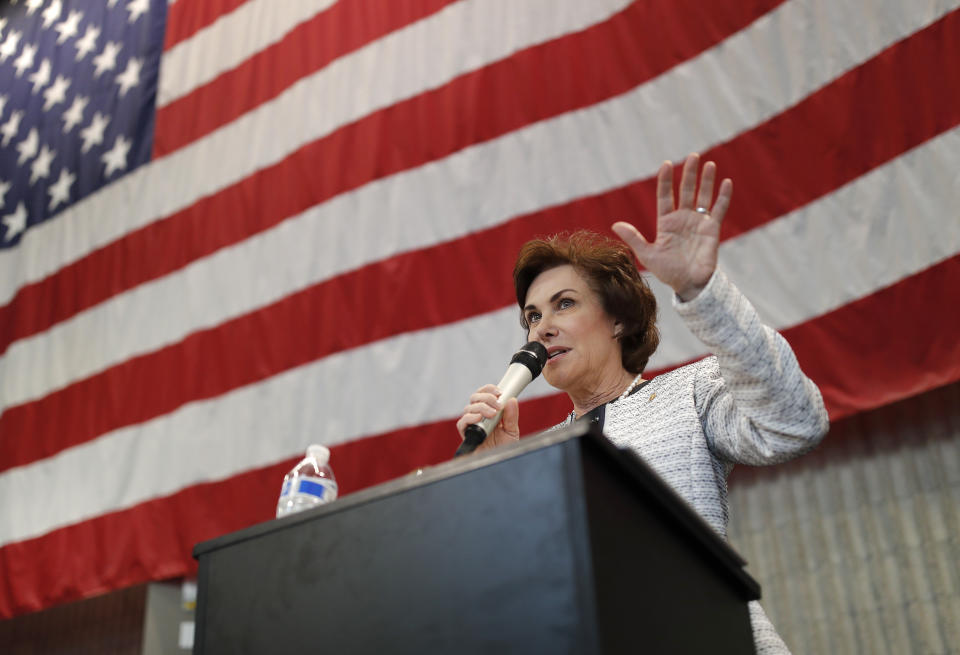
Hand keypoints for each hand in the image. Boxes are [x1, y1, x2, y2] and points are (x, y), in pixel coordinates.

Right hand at [455, 384, 520, 452]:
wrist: (499, 465)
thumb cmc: (504, 449)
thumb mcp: (512, 431)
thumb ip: (511, 416)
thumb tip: (512, 400)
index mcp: (489, 413)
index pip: (484, 394)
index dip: (489, 390)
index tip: (500, 392)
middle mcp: (479, 417)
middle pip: (475, 398)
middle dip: (486, 397)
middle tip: (498, 404)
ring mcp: (471, 425)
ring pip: (468, 408)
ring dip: (481, 407)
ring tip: (493, 414)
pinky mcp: (466, 435)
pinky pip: (462, 423)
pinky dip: (469, 418)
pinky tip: (478, 418)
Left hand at [612, 153, 731, 300]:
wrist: (689, 285)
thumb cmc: (668, 272)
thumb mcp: (647, 255)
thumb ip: (633, 238)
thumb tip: (614, 224)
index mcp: (666, 223)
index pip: (665, 196)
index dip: (666, 180)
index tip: (667, 164)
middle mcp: (683, 219)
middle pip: (686, 191)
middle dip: (689, 174)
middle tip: (693, 156)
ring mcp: (698, 222)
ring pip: (703, 196)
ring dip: (706, 180)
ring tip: (708, 164)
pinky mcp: (712, 229)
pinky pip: (719, 209)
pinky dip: (723, 196)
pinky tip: (725, 182)